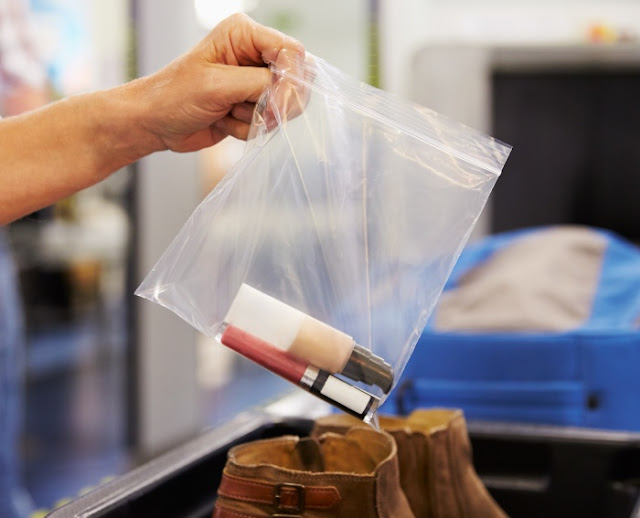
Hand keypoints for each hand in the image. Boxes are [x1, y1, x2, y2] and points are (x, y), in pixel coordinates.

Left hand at [132, 13, 304, 152]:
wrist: (154, 123)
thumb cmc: (173, 96)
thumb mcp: (216, 85)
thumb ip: (258, 84)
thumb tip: (290, 91)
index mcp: (244, 34)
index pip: (291, 52)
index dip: (291, 80)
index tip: (276, 105)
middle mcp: (254, 54)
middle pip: (296, 79)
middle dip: (274, 103)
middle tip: (245, 110)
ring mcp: (255, 81)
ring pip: (285, 105)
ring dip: (256, 117)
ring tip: (227, 112)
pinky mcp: (253, 105)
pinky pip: (270, 122)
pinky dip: (249, 129)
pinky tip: (224, 121)